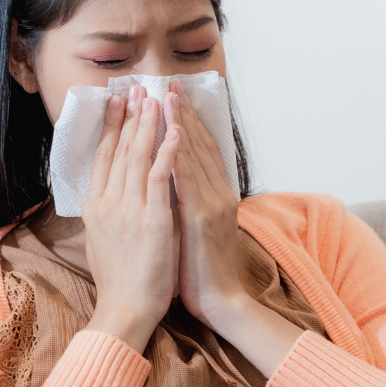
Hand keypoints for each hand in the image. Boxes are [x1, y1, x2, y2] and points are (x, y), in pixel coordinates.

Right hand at [79, 86, 178, 353]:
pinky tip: (174, 131)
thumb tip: (111, 194)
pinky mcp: (151, 220)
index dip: (110, 127)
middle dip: (129, 116)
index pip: (103, 157)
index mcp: (96, 207)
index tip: (116, 102)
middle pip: (119, 149)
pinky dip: (167, 151)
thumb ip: (109, 213)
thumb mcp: (104, 240)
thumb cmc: (122, 281)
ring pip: (137, 156)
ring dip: (148, 124)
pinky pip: (159, 177)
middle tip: (136, 87)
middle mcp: (108, 203)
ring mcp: (128, 210)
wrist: (127, 309)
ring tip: (154, 97)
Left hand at [168, 81, 306, 376]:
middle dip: (181, 113)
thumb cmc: (203, 272)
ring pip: (194, 156)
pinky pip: (187, 179)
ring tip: (164, 97)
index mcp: (217, 196)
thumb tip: (172, 185)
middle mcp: (219, 194)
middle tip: (166, 84)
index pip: (201, 151)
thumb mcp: (196, 230)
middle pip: (199, 145)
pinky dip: (177, 155)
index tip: (172, 98)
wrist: (221, 302)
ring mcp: (212, 204)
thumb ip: (189, 204)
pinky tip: (167, 136)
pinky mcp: (202, 218)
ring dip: (178, 124)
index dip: (187, 122)